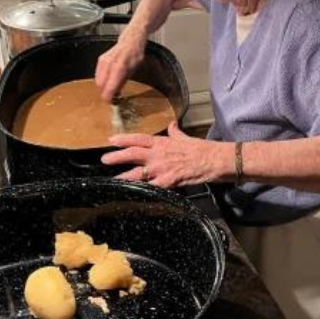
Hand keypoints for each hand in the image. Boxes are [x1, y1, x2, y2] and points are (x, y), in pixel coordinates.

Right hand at [95, 28, 145, 101]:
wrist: (130, 40)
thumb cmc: (135, 55)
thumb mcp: (133, 70)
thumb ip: (123, 82)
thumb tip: (116, 94)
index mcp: (119, 68)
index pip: (109, 87)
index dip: (108, 97)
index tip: (110, 102)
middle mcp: (109, 64)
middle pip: (100, 85)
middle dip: (104, 93)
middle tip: (111, 98)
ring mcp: (103, 61)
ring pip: (98, 81)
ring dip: (102, 87)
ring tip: (111, 89)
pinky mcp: (100, 60)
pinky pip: (97, 74)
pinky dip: (101, 80)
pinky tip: (108, 81)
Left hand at [101, 121, 225, 187]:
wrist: (215, 160)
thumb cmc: (202, 149)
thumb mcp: (186, 137)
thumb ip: (175, 132)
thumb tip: (171, 125)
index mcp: (163, 142)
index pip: (139, 139)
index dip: (124, 139)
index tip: (111, 139)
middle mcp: (159, 154)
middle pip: (133, 154)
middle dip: (117, 156)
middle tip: (104, 159)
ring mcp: (162, 168)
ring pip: (138, 173)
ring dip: (124, 176)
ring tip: (113, 179)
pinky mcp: (169, 181)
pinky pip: (152, 187)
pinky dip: (142, 190)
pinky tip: (133, 194)